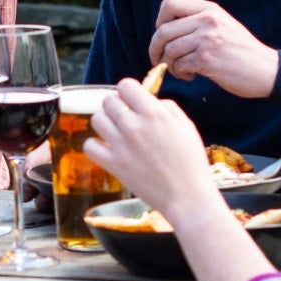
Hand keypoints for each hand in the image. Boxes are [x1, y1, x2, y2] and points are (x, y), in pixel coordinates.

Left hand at [84, 81, 226, 227]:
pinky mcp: (113, 164)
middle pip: (108, 101)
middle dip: (117, 106)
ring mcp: (121, 144)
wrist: (186, 195)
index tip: (131, 100)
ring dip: (105, 123)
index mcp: (153, 113)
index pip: (125, 85)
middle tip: (125, 118)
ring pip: (96, 119)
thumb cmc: (191, 163)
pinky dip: (95, 146)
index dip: (128, 91)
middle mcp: (134, 125)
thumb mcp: (187, 126)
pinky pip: (89, 146)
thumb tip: (152, 101)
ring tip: (115, 132)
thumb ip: (168, 108)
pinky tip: (106, 148)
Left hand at [148, 0, 279, 98]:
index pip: (171, 3)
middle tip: (158, 59)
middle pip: (163, 30)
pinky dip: (180, 73)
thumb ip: (198, 20)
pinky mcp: (207, 59)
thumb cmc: (241, 50)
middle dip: (155, 48)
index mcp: (209, 9)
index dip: (160, 20)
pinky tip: (191, 75)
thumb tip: (165, 26)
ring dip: (169, 65)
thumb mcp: (222, 24)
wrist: (265, 69)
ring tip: (181, 70)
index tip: (163, 34)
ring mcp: (207, 39)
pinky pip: (179, 65)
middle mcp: (207, 20)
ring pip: (169, 50)